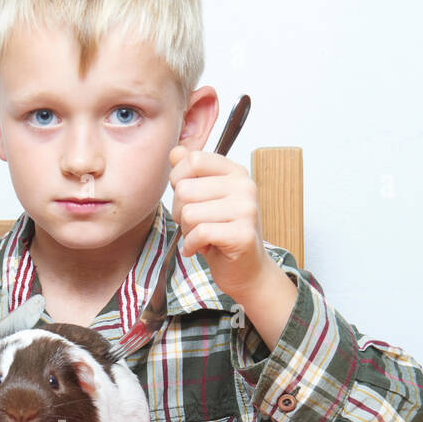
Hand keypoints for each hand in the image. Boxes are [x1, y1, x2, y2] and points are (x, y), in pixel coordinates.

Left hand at [168, 145, 272, 300]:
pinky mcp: (243, 234)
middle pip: (185, 189)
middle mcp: (244, 186)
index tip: (186, 199)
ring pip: (189, 213)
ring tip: (202, 237)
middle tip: (195, 225)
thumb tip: (176, 151)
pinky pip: (199, 233)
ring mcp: (247, 210)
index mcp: (235, 172)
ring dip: (187, 231)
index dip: (177, 179)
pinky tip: (201, 249)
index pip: (193, 159)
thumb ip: (190, 173)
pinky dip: (192, 246)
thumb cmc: (223, 234)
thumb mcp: (204, 199)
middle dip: (180, 212)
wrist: (246, 270)